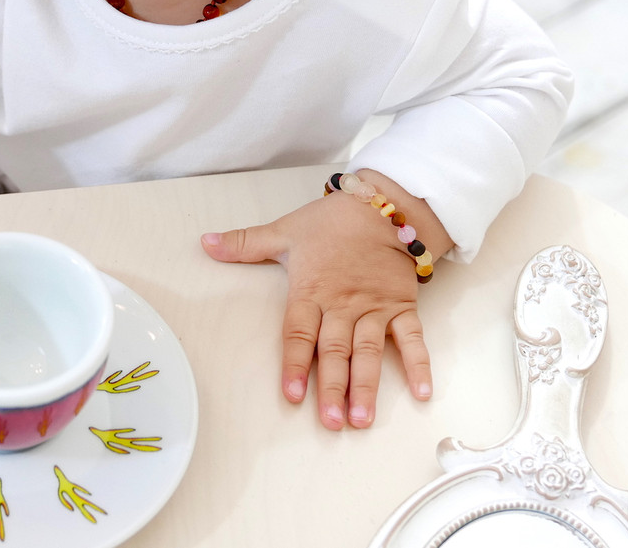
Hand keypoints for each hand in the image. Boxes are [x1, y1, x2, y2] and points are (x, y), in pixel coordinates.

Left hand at [201, 171, 448, 429]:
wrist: (381, 205)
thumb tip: (205, 243)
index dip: (295, 365)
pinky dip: (419, 365)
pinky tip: (422, 393)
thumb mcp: (284, 231)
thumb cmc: (331, 221)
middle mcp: (343, 305)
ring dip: (367, 387)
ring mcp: (374, 308)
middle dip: (333, 388)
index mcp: (312, 291)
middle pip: (335, 351)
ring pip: (369, 352)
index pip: (300, 334)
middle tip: (331, 422)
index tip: (293, 395)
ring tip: (362, 419)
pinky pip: (412, 338)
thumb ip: (245, 243)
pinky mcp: (401, 306)